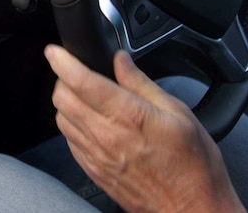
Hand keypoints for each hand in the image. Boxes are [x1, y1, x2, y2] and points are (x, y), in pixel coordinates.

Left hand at [45, 45, 243, 212]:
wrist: (191, 209)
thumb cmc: (192, 165)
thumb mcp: (178, 112)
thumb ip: (142, 83)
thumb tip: (122, 60)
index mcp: (126, 115)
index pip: (80, 81)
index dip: (61, 60)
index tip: (55, 50)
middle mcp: (105, 135)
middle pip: (61, 98)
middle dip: (62, 78)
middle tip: (75, 72)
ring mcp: (96, 156)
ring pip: (61, 119)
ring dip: (66, 102)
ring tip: (84, 96)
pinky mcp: (93, 171)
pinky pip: (69, 141)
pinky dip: (72, 125)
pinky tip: (89, 122)